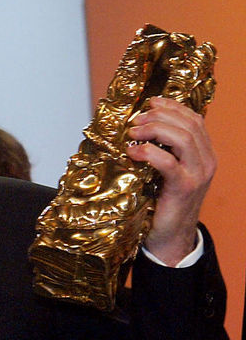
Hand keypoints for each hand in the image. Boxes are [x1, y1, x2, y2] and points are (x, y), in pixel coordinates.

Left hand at [127, 97, 215, 264]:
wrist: (170, 236)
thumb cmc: (163, 201)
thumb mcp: (167, 171)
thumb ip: (163, 150)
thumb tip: (139, 128)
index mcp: (204, 154)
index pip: (194, 120)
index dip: (172, 107)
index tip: (151, 102)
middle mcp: (206, 161)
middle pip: (189, 125)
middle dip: (160, 116)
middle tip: (137, 120)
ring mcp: (198, 175)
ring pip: (183, 138)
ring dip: (154, 130)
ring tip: (134, 133)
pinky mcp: (184, 188)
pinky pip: (168, 162)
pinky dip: (149, 152)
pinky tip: (133, 152)